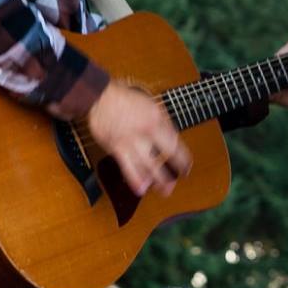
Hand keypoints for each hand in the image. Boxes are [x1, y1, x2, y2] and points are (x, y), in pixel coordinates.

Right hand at [86, 80, 192, 197]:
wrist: (101, 97)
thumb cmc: (126, 100)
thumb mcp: (151, 105)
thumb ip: (162, 123)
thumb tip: (173, 138)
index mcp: (157, 119)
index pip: (175, 144)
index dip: (183, 160)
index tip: (186, 168)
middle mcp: (146, 131)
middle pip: (164, 157)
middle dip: (172, 172)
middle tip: (176, 183)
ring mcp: (131, 141)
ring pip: (147, 166)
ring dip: (157, 180)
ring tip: (164, 190)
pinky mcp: (116, 148)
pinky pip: (127, 168)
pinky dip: (135, 180)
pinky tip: (141, 189)